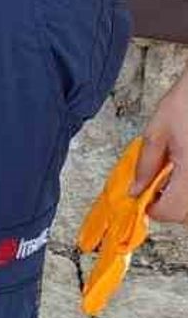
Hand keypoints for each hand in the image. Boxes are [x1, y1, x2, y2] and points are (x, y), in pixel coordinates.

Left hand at [131, 65, 187, 222]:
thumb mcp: (156, 133)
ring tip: (169, 175)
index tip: (142, 199)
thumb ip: (145, 165)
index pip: (172, 211)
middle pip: (186, 213)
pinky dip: (187, 187)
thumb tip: (135, 189)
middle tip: (154, 187)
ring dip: (180, 198)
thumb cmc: (185, 104)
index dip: (153, 209)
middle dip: (169, 206)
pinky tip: (181, 168)